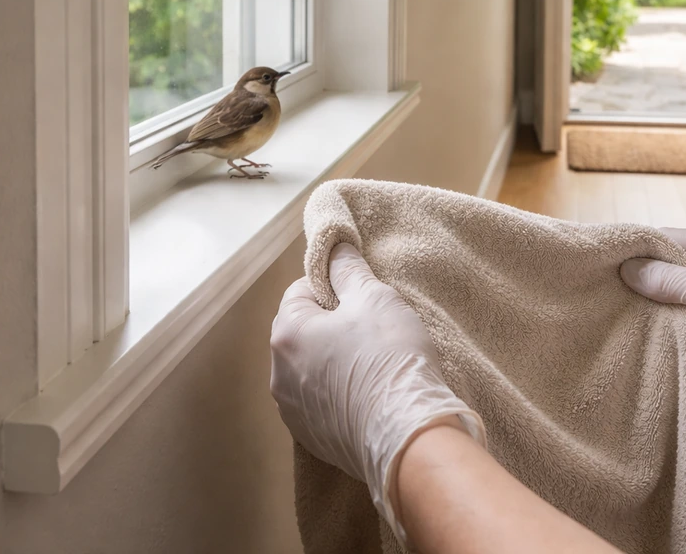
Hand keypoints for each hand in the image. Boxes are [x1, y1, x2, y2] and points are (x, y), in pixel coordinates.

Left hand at [270, 243, 484, 541]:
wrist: (407, 434)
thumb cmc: (389, 357)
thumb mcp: (375, 298)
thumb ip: (348, 270)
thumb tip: (335, 246)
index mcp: (286, 333)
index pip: (300, 291)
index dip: (333, 288)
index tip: (362, 298)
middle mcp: (278, 374)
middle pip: (303, 332)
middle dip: (332, 326)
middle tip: (373, 330)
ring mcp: (293, 411)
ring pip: (311, 370)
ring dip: (335, 363)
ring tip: (376, 366)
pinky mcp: (313, 440)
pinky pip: (322, 404)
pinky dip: (341, 396)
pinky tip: (372, 396)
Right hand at [620, 228, 685, 432]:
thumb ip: (667, 280)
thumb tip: (626, 268)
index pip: (666, 240)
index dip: (634, 249)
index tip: (600, 260)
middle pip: (668, 272)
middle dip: (639, 283)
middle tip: (600, 294)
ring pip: (677, 303)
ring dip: (655, 312)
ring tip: (614, 319)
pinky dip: (670, 333)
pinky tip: (644, 342)